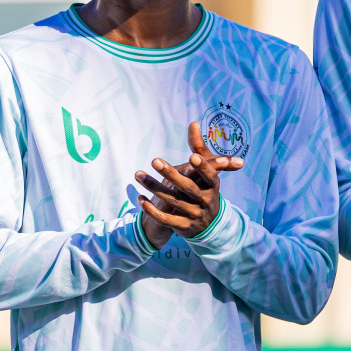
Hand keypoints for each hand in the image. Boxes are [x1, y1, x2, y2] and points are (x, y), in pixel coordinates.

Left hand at [136, 121, 243, 248]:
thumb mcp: (206, 169)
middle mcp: (205, 200)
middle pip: (187, 188)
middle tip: (154, 160)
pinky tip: (139, 198)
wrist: (207, 223)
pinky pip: (165, 219)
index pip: (210, 176)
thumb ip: (199, 147)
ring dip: (154, 187)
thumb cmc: (204, 187)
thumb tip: (193, 123)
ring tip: (137, 174)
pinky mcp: (183, 227)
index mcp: (213, 185)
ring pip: (173, 201)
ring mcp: (194, 215)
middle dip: (171, 174)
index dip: (203, 167)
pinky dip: (151, 210)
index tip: (192, 156)